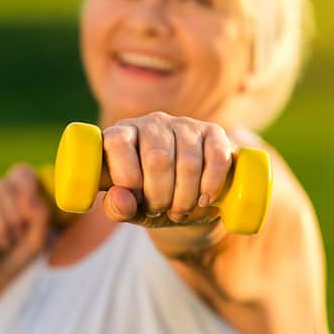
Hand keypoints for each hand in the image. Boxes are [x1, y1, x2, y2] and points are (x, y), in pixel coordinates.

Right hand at [0, 164, 50, 330]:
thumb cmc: (16, 266)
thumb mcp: (37, 244)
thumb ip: (42, 219)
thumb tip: (32, 196)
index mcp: (17, 198)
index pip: (20, 173)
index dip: (24, 181)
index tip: (30, 201)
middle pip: (4, 184)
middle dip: (14, 213)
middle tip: (16, 239)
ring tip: (3, 244)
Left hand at [100, 112, 233, 225]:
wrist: (184, 198)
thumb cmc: (148, 200)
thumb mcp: (128, 208)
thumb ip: (117, 207)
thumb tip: (121, 200)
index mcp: (121, 134)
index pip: (118, 143)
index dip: (127, 178)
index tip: (136, 201)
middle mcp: (151, 123)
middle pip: (157, 159)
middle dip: (159, 196)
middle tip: (160, 210)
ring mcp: (183, 124)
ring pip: (189, 163)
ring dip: (185, 198)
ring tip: (179, 211)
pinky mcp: (212, 131)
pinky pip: (217, 157)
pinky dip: (211, 185)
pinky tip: (203, 199)